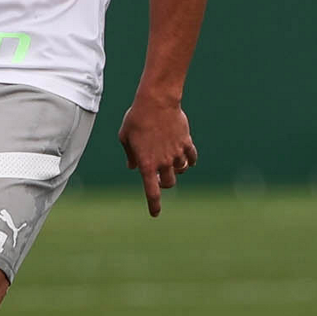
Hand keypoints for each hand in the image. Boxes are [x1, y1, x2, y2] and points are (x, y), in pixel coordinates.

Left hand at [118, 95, 198, 217]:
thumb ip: (130, 154)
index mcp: (146, 164)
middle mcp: (163, 162)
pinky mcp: (186, 142)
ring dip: (176, 170)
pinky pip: (192, 157)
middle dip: (164, 183)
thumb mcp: (125, 137)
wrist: (156, 102)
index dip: (154, 205)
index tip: (155, 213)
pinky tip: (187, 157)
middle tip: (160, 176)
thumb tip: (132, 166)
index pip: (151, 191)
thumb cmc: (136, 118)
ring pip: (181, 171)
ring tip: (171, 162)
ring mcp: (176, 153)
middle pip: (169, 183)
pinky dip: (190, 160)